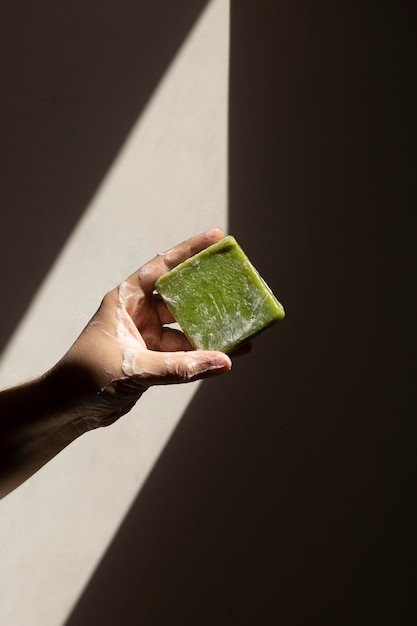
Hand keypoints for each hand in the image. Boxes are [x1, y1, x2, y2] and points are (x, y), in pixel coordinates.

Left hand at [51, 228, 231, 428]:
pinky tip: (228, 355)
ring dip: (210, 330)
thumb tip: (222, 361)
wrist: (67, 409)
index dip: (189, 251)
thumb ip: (178, 367)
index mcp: (126, 300)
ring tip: (242, 329)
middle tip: (238, 286)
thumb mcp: (134, 368)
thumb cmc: (86, 378)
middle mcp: (138, 314)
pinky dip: (203, 355)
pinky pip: (184, 352)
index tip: (217, 238)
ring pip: (186, 328)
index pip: (161, 267)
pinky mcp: (153, 359)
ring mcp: (146, 336)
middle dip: (208, 292)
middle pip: (180, 296)